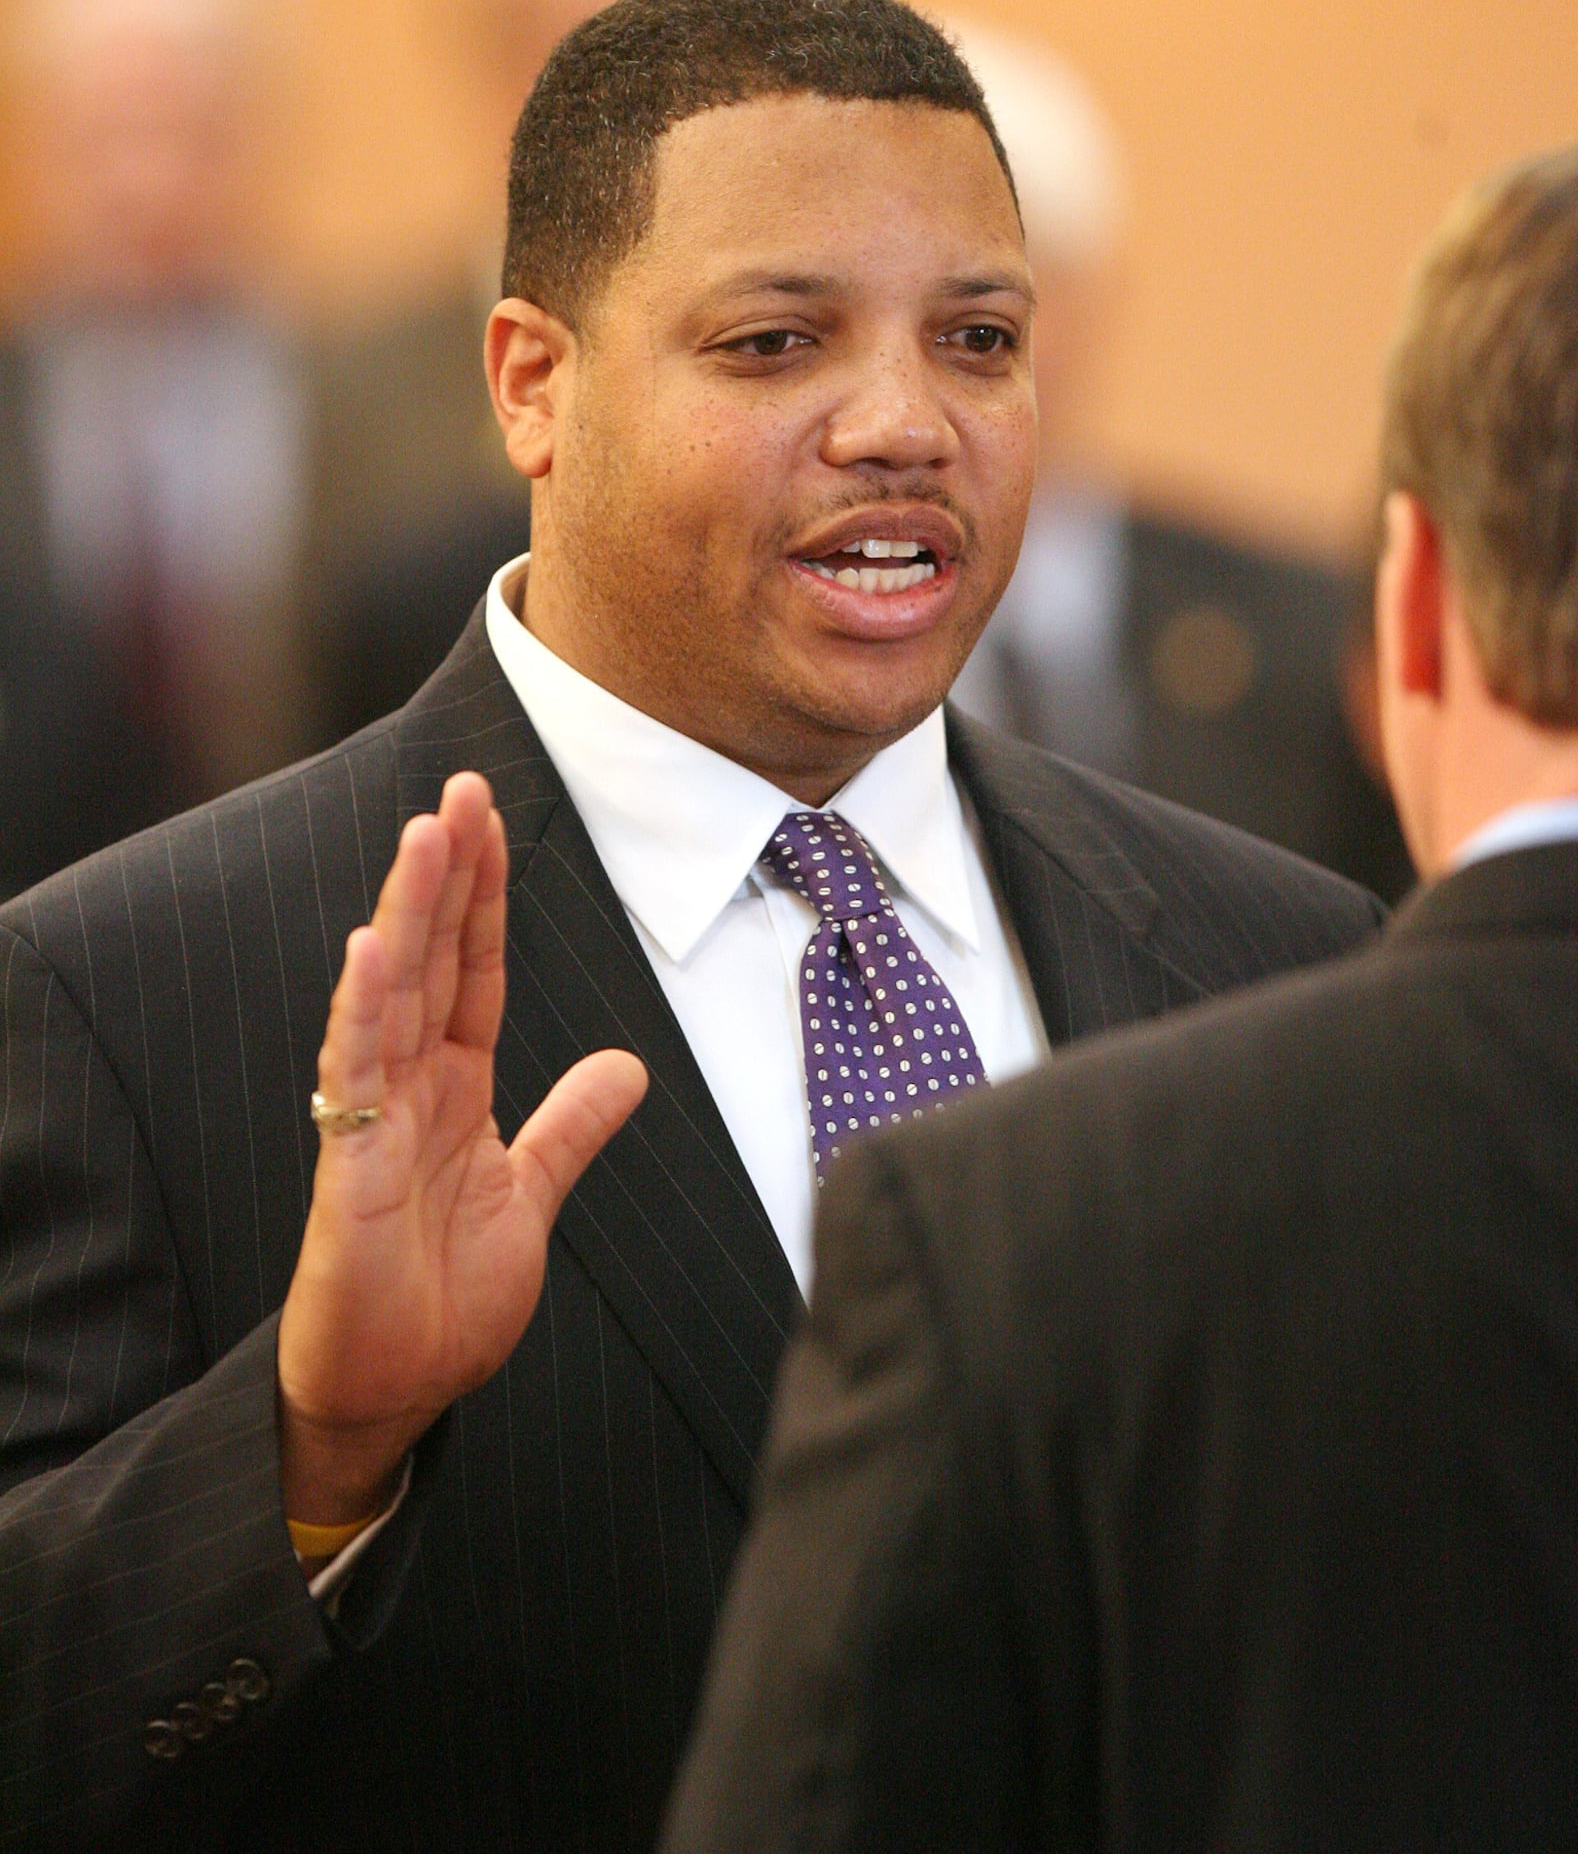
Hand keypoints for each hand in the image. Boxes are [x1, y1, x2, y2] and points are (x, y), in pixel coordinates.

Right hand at [277, 771, 647, 1531]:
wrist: (393, 1393)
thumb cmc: (444, 1300)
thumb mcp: (529, 1197)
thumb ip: (570, 1127)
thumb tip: (625, 1065)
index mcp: (454, 1087)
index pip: (473, 969)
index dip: (483, 895)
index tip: (489, 816)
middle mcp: (410, 1088)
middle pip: (431, 961)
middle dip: (447, 874)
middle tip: (463, 787)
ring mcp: (373, 1122)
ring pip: (390, 997)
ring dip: (407, 915)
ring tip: (425, 835)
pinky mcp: (348, 1173)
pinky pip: (353, 1079)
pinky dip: (360, 1014)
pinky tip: (369, 951)